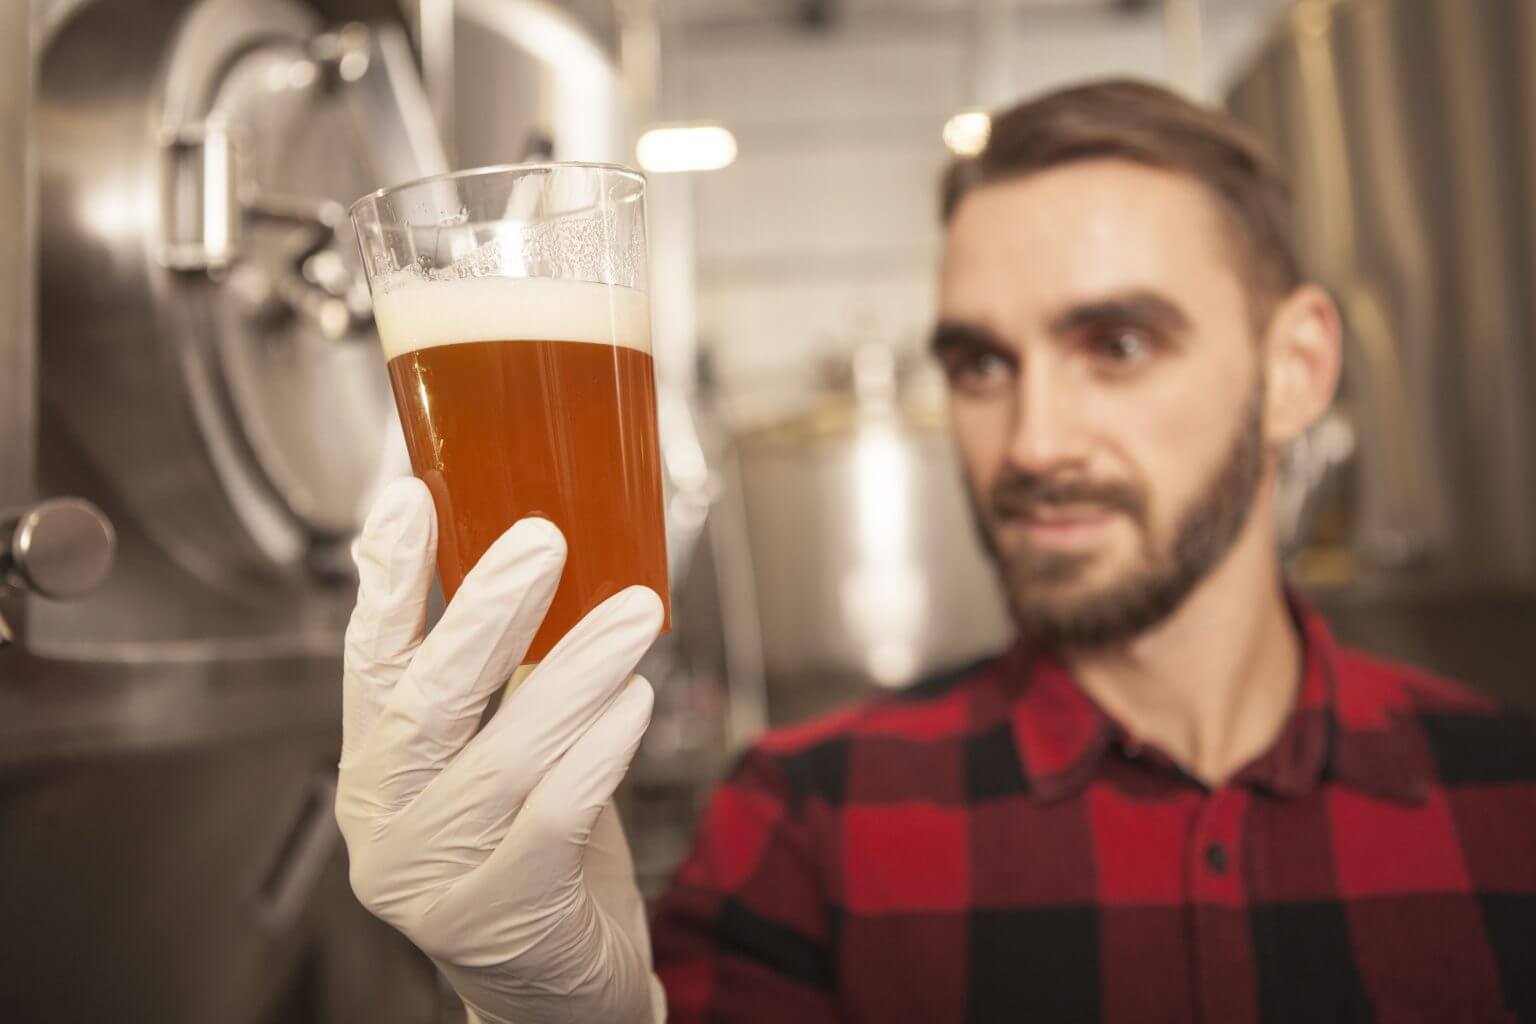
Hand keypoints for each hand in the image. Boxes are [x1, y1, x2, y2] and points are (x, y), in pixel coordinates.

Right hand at [335, 478, 666, 1023]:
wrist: (559, 990)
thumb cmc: (535, 856)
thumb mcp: (498, 763)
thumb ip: (493, 684)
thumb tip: (511, 567)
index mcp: (376, 770)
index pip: (368, 661)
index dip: (387, 578)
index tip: (408, 497)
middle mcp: (386, 823)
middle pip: (426, 701)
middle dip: (485, 613)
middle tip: (542, 540)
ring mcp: (433, 878)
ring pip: (505, 753)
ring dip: (576, 671)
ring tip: (633, 613)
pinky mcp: (499, 915)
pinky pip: (556, 811)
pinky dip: (601, 748)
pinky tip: (636, 700)